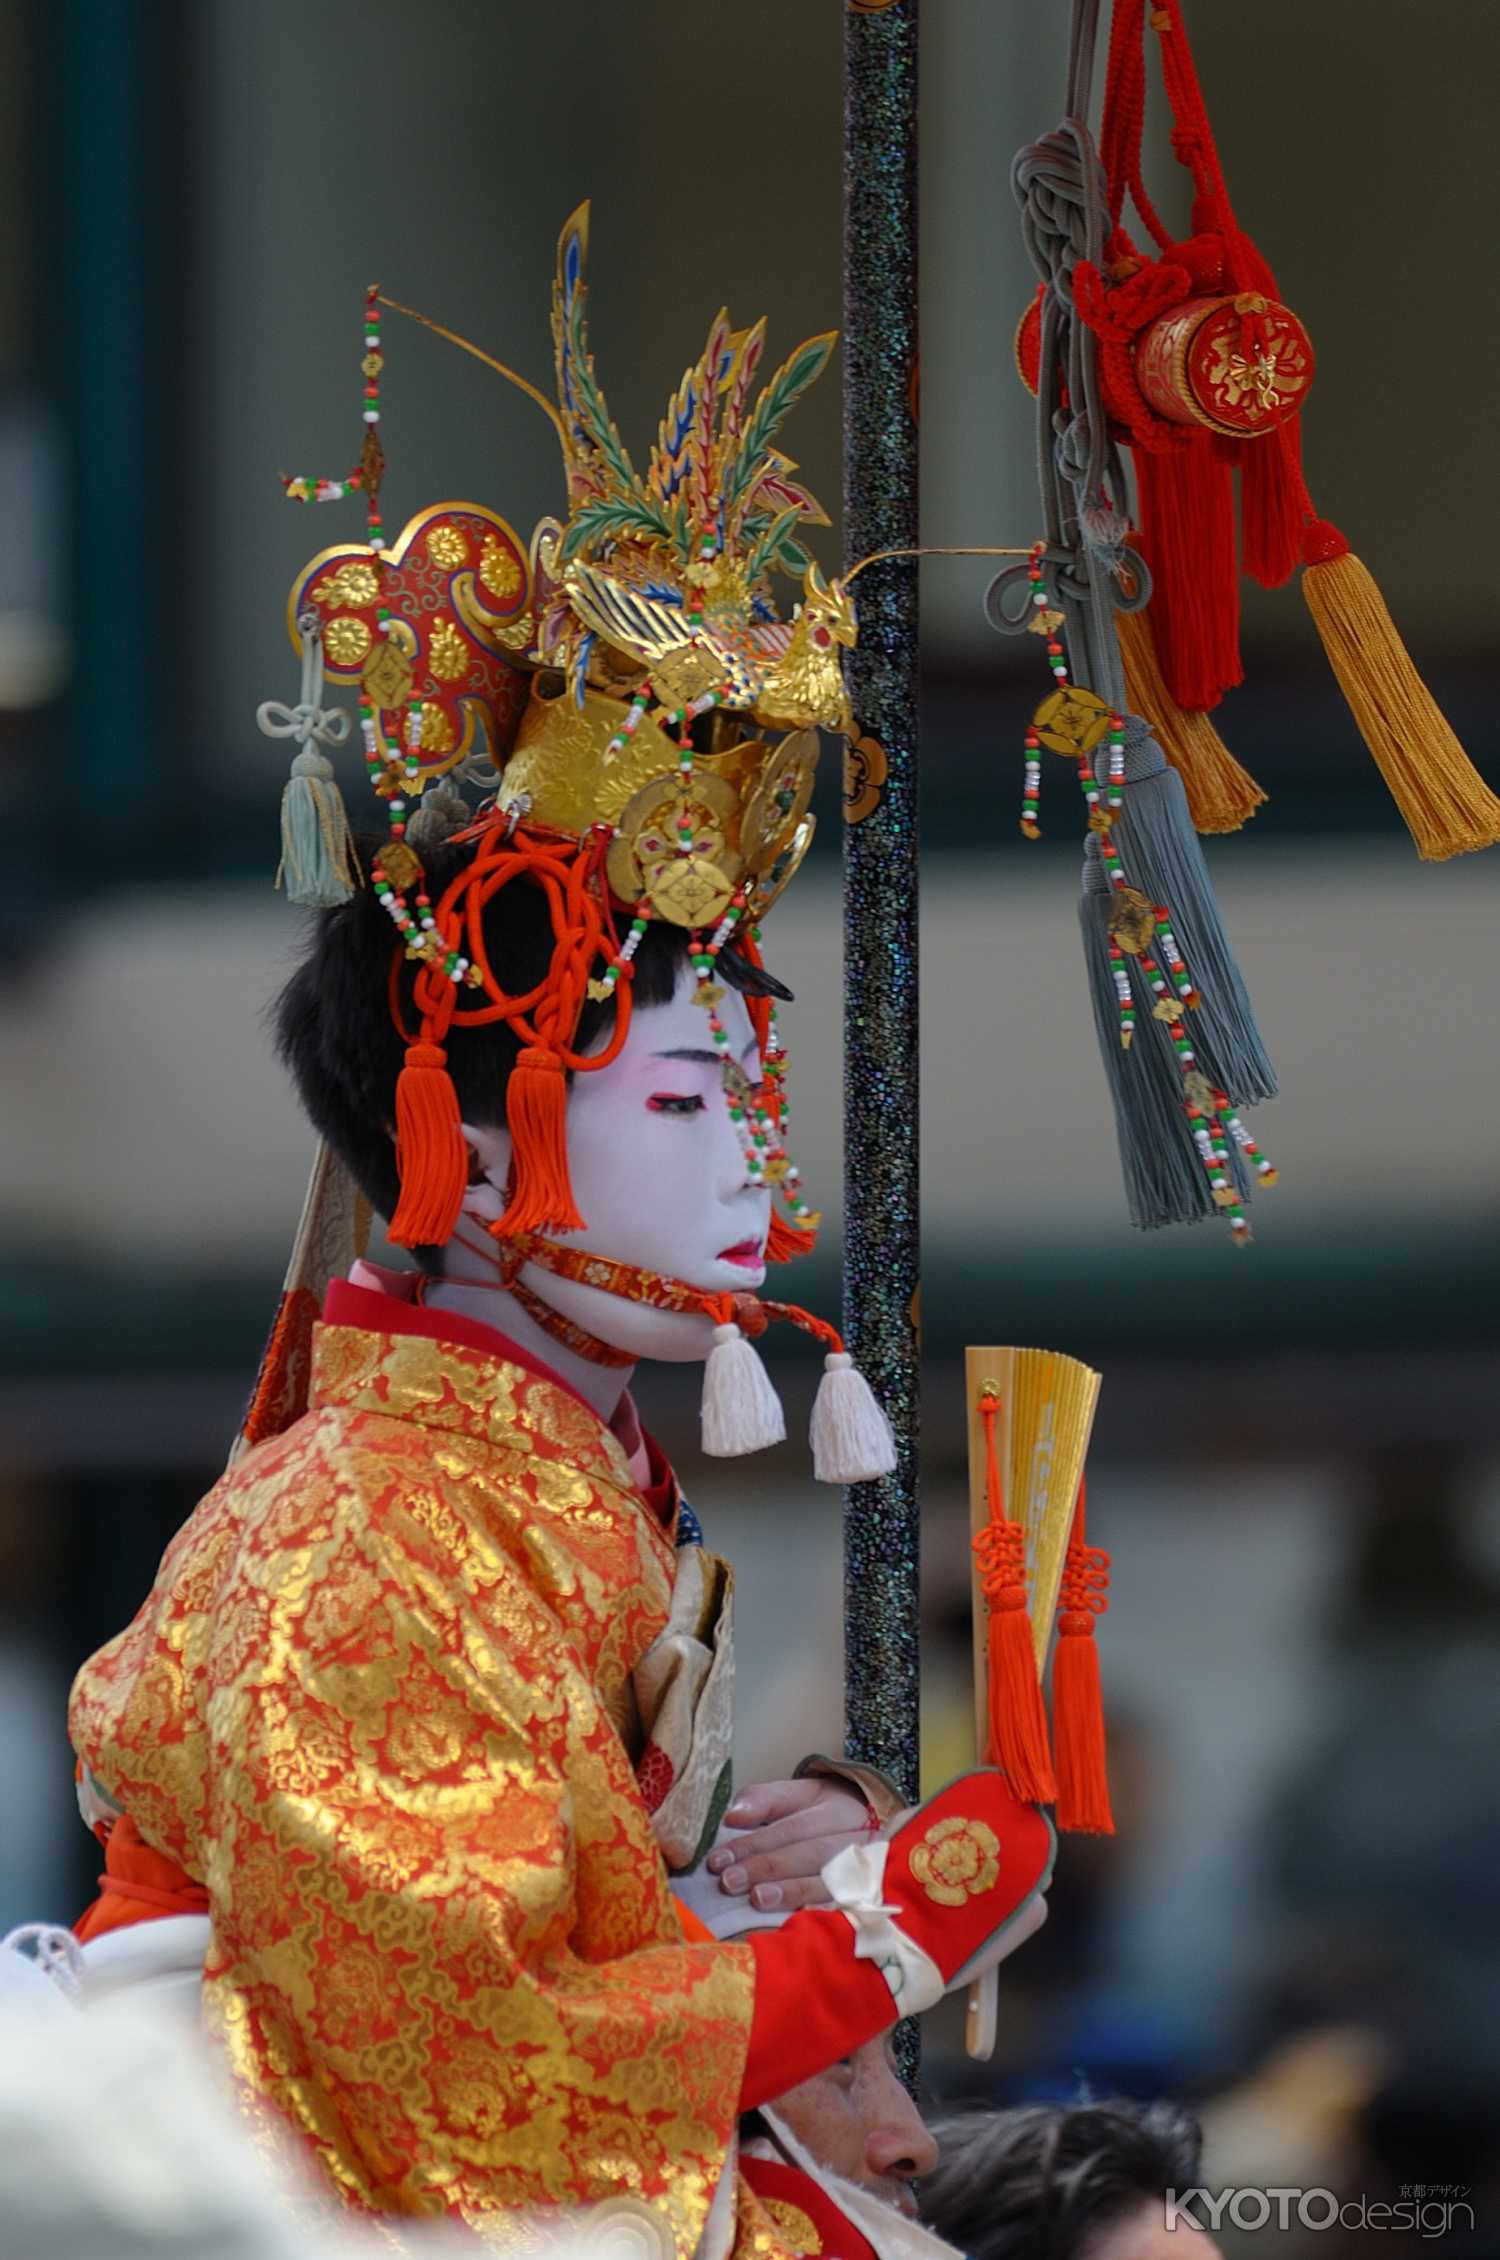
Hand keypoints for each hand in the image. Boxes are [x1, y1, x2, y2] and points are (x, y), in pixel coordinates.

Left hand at [705, 1777, 873, 1912]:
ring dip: (792, 1891)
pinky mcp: (872, 1898)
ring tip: (758, 1898)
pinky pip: (847, 1908)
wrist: (879, 1828)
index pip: (791, 1826)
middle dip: (768, 1867)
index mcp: (836, 1809)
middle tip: (730, 1881)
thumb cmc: (827, 1815)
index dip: (754, 1843)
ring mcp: (869, 1870)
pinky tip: (798, 1924)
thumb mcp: (801, 1795)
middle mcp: (857, 1838)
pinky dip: (822, 1915)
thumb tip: (733, 1815)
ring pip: (831, 1880)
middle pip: (810, 1852)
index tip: (718, 1860)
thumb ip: (766, 1800)